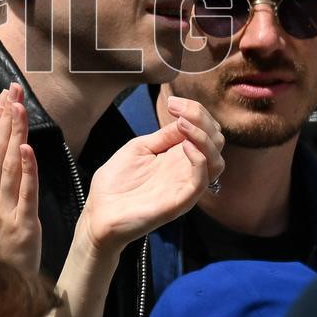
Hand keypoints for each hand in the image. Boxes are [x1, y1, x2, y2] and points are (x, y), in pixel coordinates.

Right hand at [0, 82, 41, 273]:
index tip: (3, 95)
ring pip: (9, 163)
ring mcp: (4, 209)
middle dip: (5, 116)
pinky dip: (27, 168)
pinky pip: (25, 192)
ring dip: (15, 133)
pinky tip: (28, 148)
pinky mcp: (22, 223)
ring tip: (19, 107)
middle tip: (13, 89)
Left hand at [80, 96, 224, 252]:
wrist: (98, 213)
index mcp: (177, 156)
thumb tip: (184, 119)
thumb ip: (163, 137)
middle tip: (178, 110)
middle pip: (216, 142)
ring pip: (217, 162)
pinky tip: (185, 146)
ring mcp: (184, 186)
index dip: (195, 111)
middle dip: (202, 119)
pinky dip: (200, 160)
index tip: (173, 102)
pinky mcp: (179, 202)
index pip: (205, 130)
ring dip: (205, 138)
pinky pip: (201, 182)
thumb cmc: (116, 183)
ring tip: (184, 125)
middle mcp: (186, 170)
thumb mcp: (139, 149)